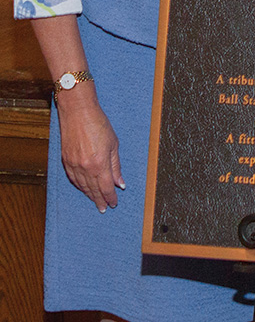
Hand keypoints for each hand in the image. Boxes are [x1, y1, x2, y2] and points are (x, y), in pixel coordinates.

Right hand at [56, 87, 123, 211]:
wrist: (78, 113)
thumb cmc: (98, 124)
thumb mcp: (113, 144)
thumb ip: (116, 165)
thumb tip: (120, 183)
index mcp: (100, 164)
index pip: (106, 187)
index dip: (110, 197)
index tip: (114, 204)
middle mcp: (85, 168)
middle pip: (93, 190)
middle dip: (99, 200)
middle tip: (104, 208)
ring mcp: (73, 165)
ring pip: (82, 186)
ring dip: (89, 195)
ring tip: (95, 201)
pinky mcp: (65, 161)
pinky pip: (73, 179)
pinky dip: (79, 186)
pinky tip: (83, 189)